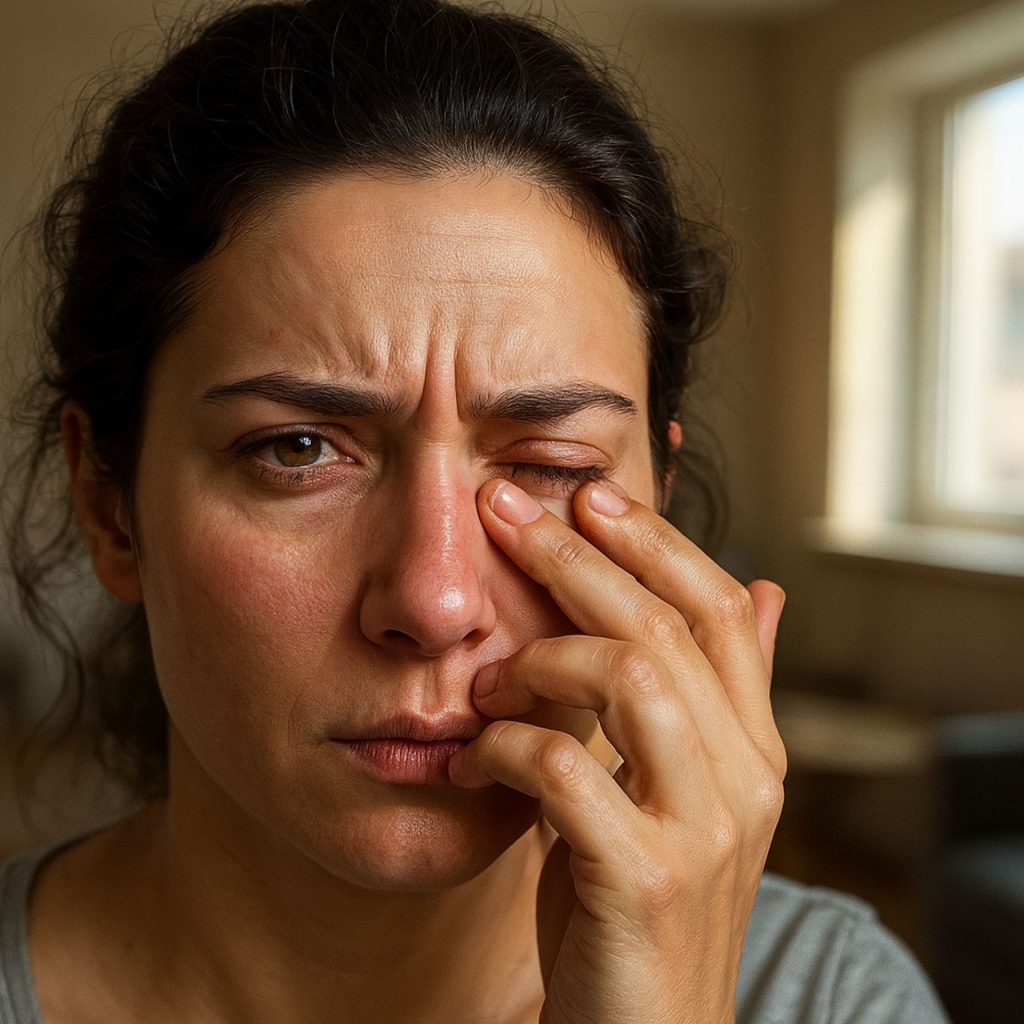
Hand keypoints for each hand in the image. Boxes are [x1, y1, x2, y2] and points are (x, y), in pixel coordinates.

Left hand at [447, 478, 785, 1023]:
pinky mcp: (644, 881)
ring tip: (486, 676)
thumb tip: (766, 591)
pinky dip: (503, 745)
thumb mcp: (679, 787)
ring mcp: (703, 830)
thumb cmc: (637, 898)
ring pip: (632, 675)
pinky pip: (564, 769)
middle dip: (579, 556)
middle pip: (667, 623)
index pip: (719, 606)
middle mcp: (746, 776)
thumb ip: (708, 695)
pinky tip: (469, 759)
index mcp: (751, 744)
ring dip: (542, 656)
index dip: (655, 540)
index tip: (586, 494)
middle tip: (505, 512)